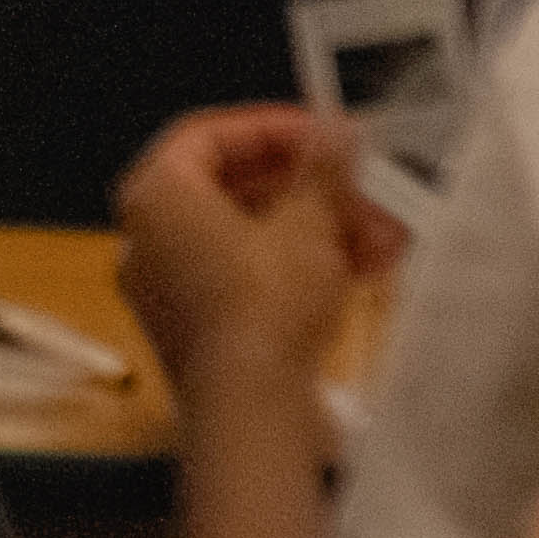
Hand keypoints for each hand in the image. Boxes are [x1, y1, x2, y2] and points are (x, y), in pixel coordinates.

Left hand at [117, 102, 405, 404]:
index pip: (208, 135)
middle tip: (369, 188)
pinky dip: (304, 267)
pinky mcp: (202, 326)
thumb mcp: (307, 225)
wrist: (250, 409)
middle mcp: (150, 235)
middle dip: (313, 189)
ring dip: (323, 230)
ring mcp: (172, 284)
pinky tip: (370, 269)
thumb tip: (336, 129)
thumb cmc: (266, 302)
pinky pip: (252, 278)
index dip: (271, 128)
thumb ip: (321, 172)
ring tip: (388, 234)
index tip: (326, 133)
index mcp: (156, 196)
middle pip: (236, 189)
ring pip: (254, 237)